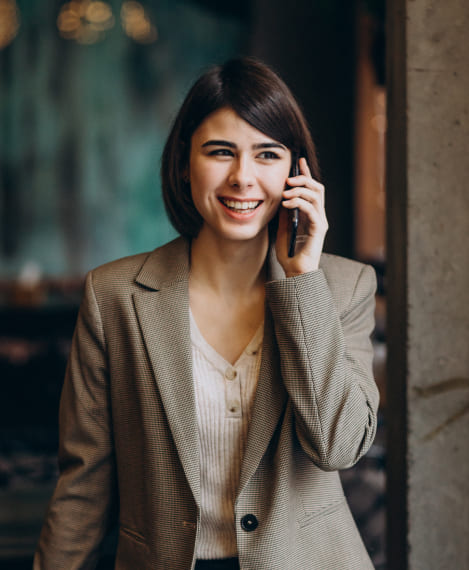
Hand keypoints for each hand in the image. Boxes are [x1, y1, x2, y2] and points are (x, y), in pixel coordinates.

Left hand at [276, 157, 327, 276]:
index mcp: (310, 214)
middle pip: (317, 188)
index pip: (311, 189)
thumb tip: (280, 197)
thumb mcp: (283, 229)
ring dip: (300, 190)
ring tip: (285, 192)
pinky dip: (299, 203)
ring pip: (316, 196)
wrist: (295, 273)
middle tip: (288, 178)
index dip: (306, 174)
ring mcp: (320, 222)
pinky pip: (312, 210)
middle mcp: (318, 216)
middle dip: (304, 178)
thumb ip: (284, 214)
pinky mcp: (318, 230)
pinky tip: (286, 203)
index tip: (299, 161)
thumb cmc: (290, 255)